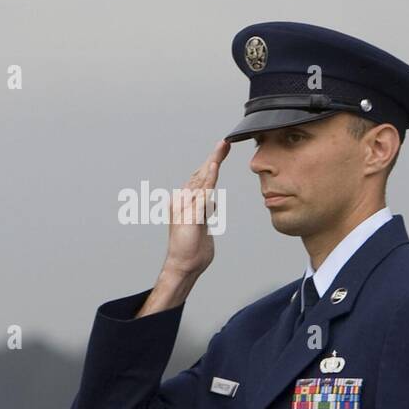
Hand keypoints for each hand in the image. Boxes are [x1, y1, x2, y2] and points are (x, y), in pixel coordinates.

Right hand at [162, 139, 228, 279]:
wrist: (184, 265)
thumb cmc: (193, 248)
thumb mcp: (202, 225)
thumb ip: (205, 211)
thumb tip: (211, 201)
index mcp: (186, 202)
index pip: (201, 179)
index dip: (212, 164)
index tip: (222, 151)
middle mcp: (183, 200)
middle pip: (201, 174)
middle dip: (214, 157)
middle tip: (225, 143)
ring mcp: (186, 206)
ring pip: (201, 180)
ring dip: (212, 162)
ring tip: (222, 148)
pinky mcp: (192, 214)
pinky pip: (202, 193)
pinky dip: (208, 179)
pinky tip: (214, 168)